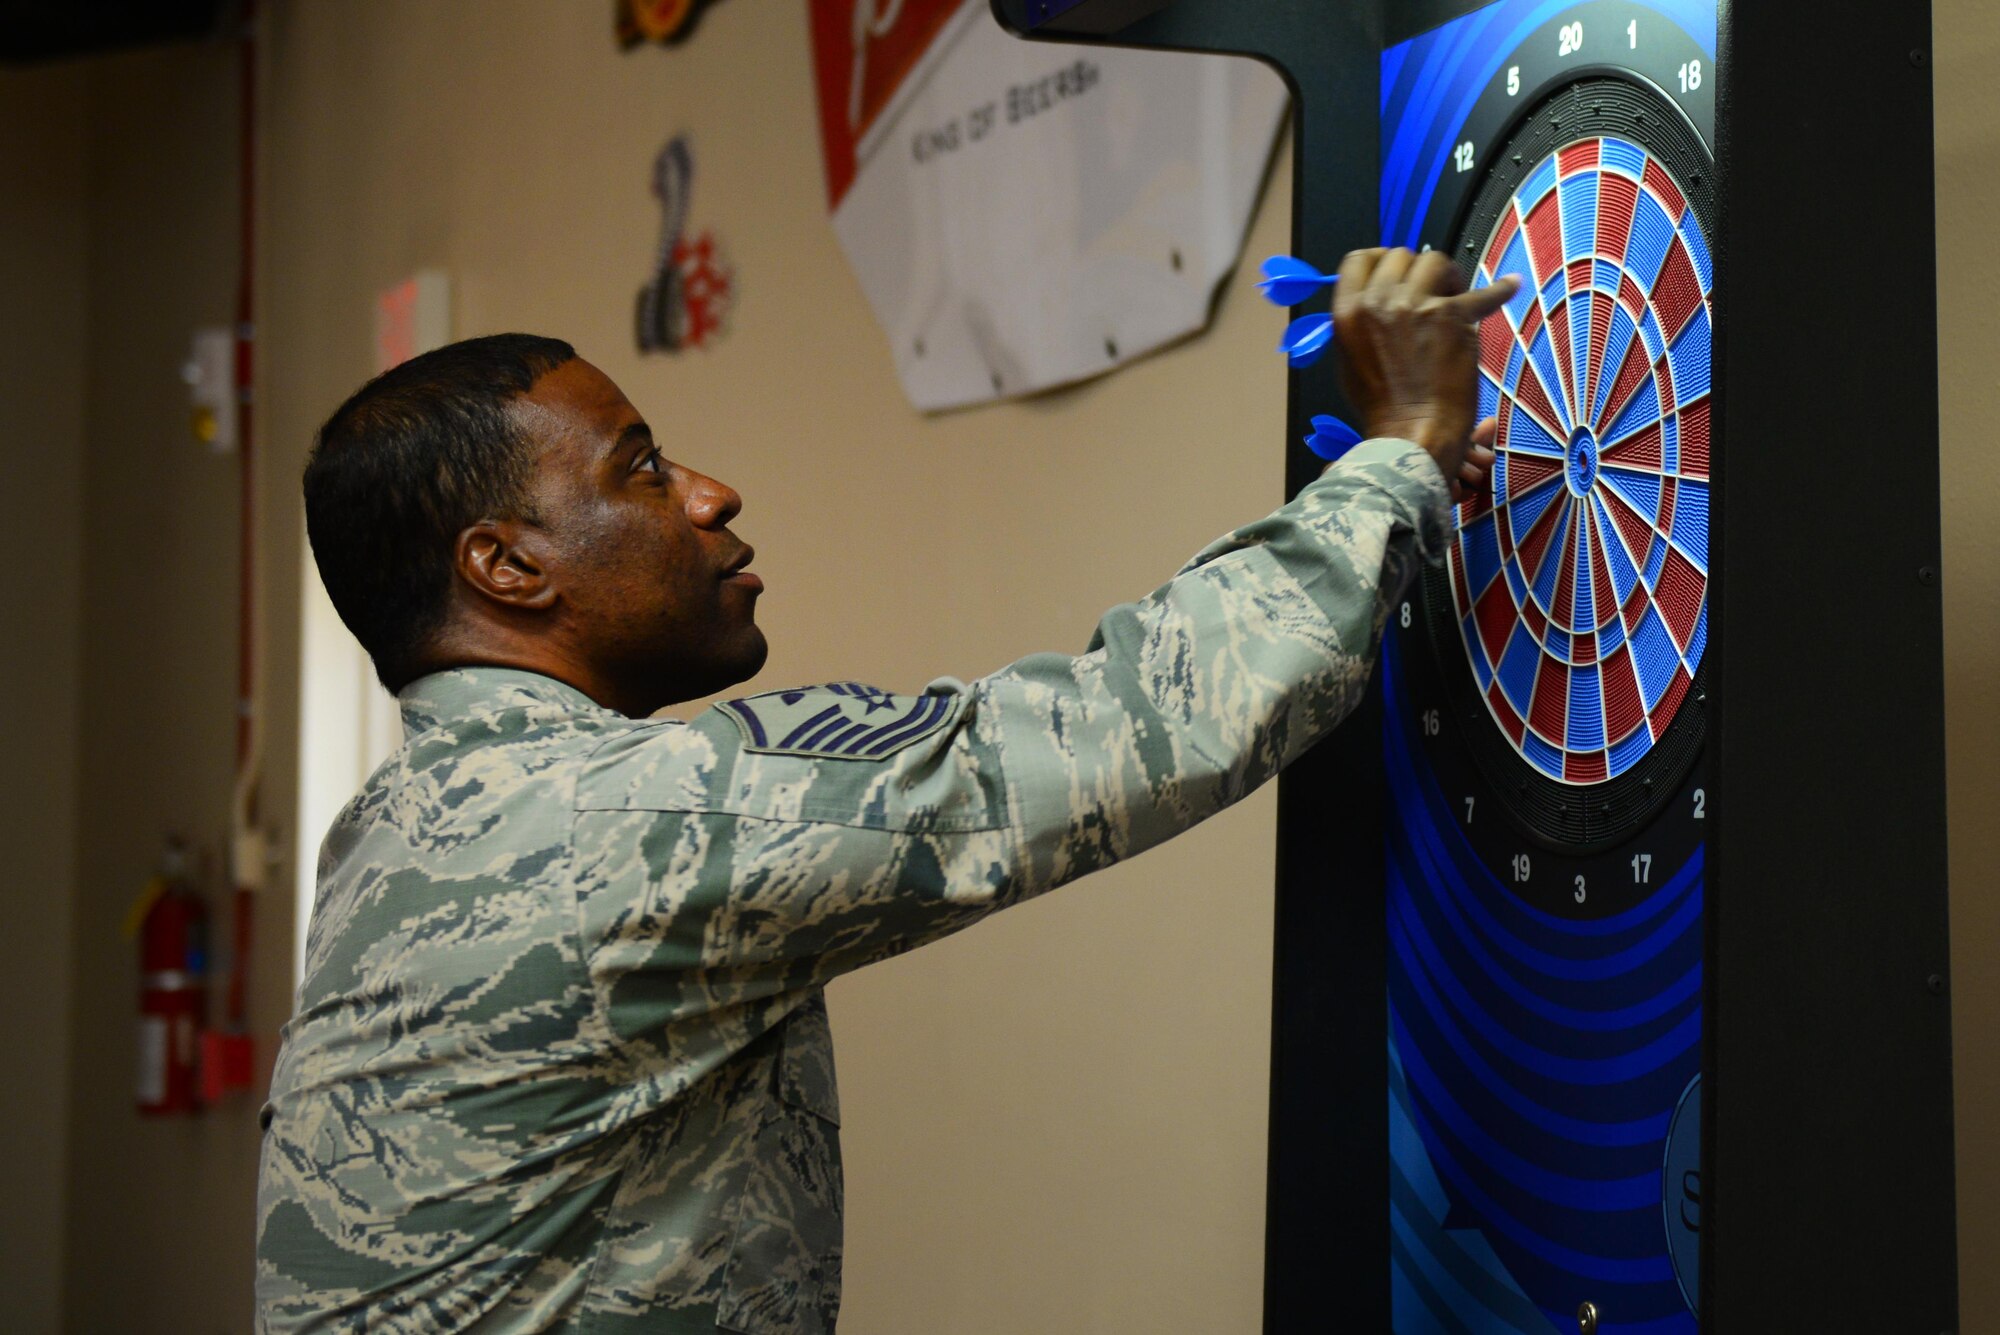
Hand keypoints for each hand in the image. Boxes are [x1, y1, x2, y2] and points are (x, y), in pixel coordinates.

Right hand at [1333, 247, 1519, 498]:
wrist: (1411, 433)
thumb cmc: (1382, 406)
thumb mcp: (1350, 359)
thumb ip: (1361, 322)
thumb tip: (1379, 300)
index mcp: (1348, 312)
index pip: (1359, 260)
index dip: (1381, 259)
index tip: (1398, 270)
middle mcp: (1378, 302)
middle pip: (1400, 256)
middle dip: (1418, 270)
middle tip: (1432, 291)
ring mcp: (1414, 306)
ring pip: (1435, 261)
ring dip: (1447, 276)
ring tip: (1456, 297)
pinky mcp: (1450, 316)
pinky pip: (1483, 292)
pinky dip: (1500, 290)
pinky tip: (1510, 286)